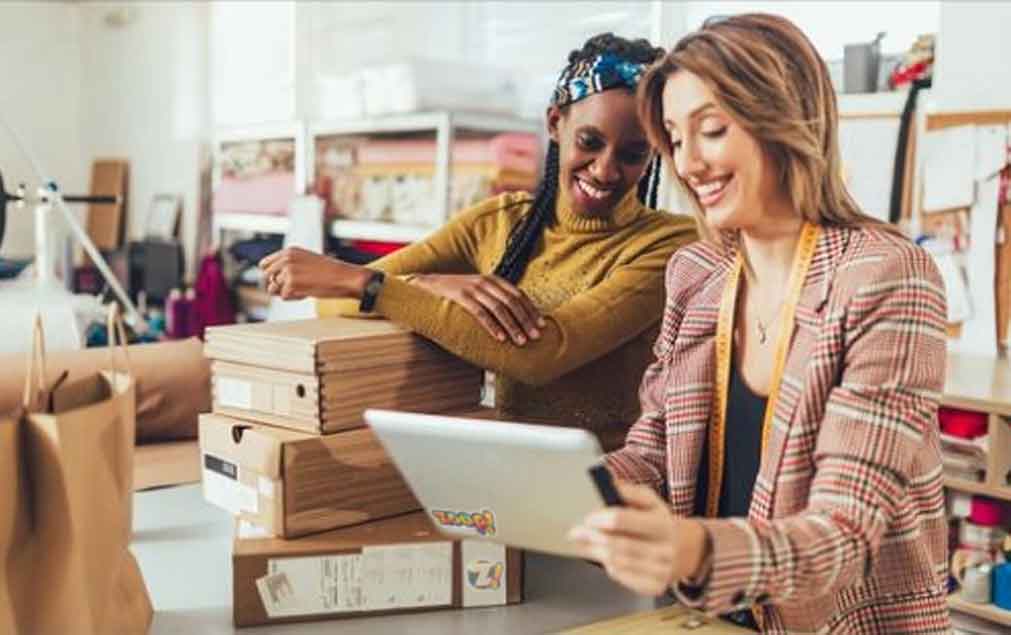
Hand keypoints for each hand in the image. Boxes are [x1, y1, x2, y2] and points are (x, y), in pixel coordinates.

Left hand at [259, 246, 370, 300]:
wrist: (346, 277)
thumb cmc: (330, 273)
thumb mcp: (308, 262)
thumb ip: (289, 268)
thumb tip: (270, 286)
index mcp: (290, 251)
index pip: (265, 264)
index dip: (271, 275)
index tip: (278, 281)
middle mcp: (286, 258)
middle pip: (267, 277)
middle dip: (277, 285)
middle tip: (295, 287)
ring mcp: (288, 271)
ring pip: (273, 288)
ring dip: (285, 292)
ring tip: (302, 290)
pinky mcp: (291, 284)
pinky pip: (284, 297)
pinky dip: (294, 298)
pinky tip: (307, 293)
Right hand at [410, 274, 544, 344]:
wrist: (425, 286)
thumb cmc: (454, 294)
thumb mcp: (477, 292)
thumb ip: (494, 300)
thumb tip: (514, 319)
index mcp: (493, 280)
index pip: (518, 295)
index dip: (532, 310)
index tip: (542, 325)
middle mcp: (486, 282)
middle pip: (512, 302)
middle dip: (526, 320)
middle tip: (536, 336)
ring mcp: (473, 288)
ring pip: (499, 308)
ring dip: (512, 326)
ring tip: (521, 341)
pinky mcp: (461, 297)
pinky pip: (481, 313)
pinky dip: (492, 326)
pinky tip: (500, 338)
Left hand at [567, 480, 708, 595]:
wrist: (683, 550)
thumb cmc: (658, 522)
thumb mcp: (650, 500)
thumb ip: (628, 491)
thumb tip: (607, 481)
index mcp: (662, 523)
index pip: (622, 520)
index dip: (600, 518)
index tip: (587, 518)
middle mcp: (664, 549)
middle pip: (617, 545)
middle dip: (591, 537)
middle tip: (575, 532)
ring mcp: (660, 571)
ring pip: (616, 563)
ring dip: (594, 551)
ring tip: (583, 543)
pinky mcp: (653, 587)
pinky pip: (621, 577)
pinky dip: (607, 566)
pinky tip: (603, 557)